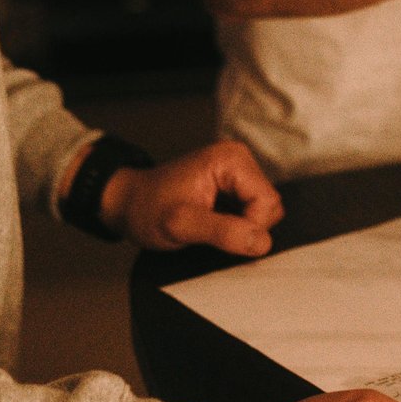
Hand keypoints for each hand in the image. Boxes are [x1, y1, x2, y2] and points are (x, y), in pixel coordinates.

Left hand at [102, 140, 283, 255]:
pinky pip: (252, 212)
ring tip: (209, 227)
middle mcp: (238, 159)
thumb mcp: (181, 225)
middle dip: (246, 228)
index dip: (249, 228)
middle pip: (270, 206)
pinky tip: (213, 224)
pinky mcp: (233, 186)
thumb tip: (261, 242)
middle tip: (210, 232)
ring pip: (264, 212)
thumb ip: (223, 232)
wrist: (129, 204)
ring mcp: (237, 172)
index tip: (217, 236)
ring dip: (240, 228)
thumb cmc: (148, 209)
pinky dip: (236, 226)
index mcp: (230, 159)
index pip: (268, 202)